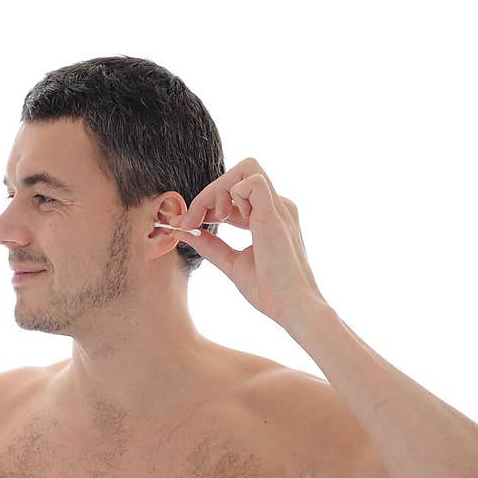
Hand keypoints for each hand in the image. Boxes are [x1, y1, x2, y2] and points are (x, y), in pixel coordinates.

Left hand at [161, 157, 325, 327]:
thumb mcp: (232, 263)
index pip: (237, 192)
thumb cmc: (270, 291)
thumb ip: (210, 246)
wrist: (292, 308)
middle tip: (194, 220)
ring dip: (220, 189)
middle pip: (240, 173)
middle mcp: (277, 206)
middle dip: (211, 192)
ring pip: (246, 169)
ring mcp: (278, 207)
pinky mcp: (275, 214)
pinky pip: (252, 181)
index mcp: (269, 217)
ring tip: (214, 219)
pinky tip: (227, 219)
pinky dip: (233, 194)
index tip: (188, 223)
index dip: (209, 203)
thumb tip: (184, 231)